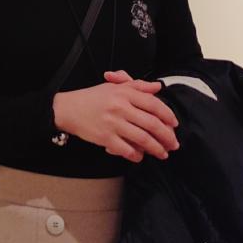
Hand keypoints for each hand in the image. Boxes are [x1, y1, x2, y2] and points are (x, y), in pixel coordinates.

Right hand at [52, 73, 178, 162]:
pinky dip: (136, 155)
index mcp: (124, 93)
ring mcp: (113, 123)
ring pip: (142, 139)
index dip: (168, 115)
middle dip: (166, 137)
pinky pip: (126, 150)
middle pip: (152, 124)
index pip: (153, 104)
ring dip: (156, 148)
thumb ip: (137, 86)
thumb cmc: (92, 97)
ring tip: (162, 153)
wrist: (68, 109)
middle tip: (173, 144)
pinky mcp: (105, 138)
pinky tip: (139, 156)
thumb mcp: (114, 87)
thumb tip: (157, 87)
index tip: (175, 124)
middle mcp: (120, 107)